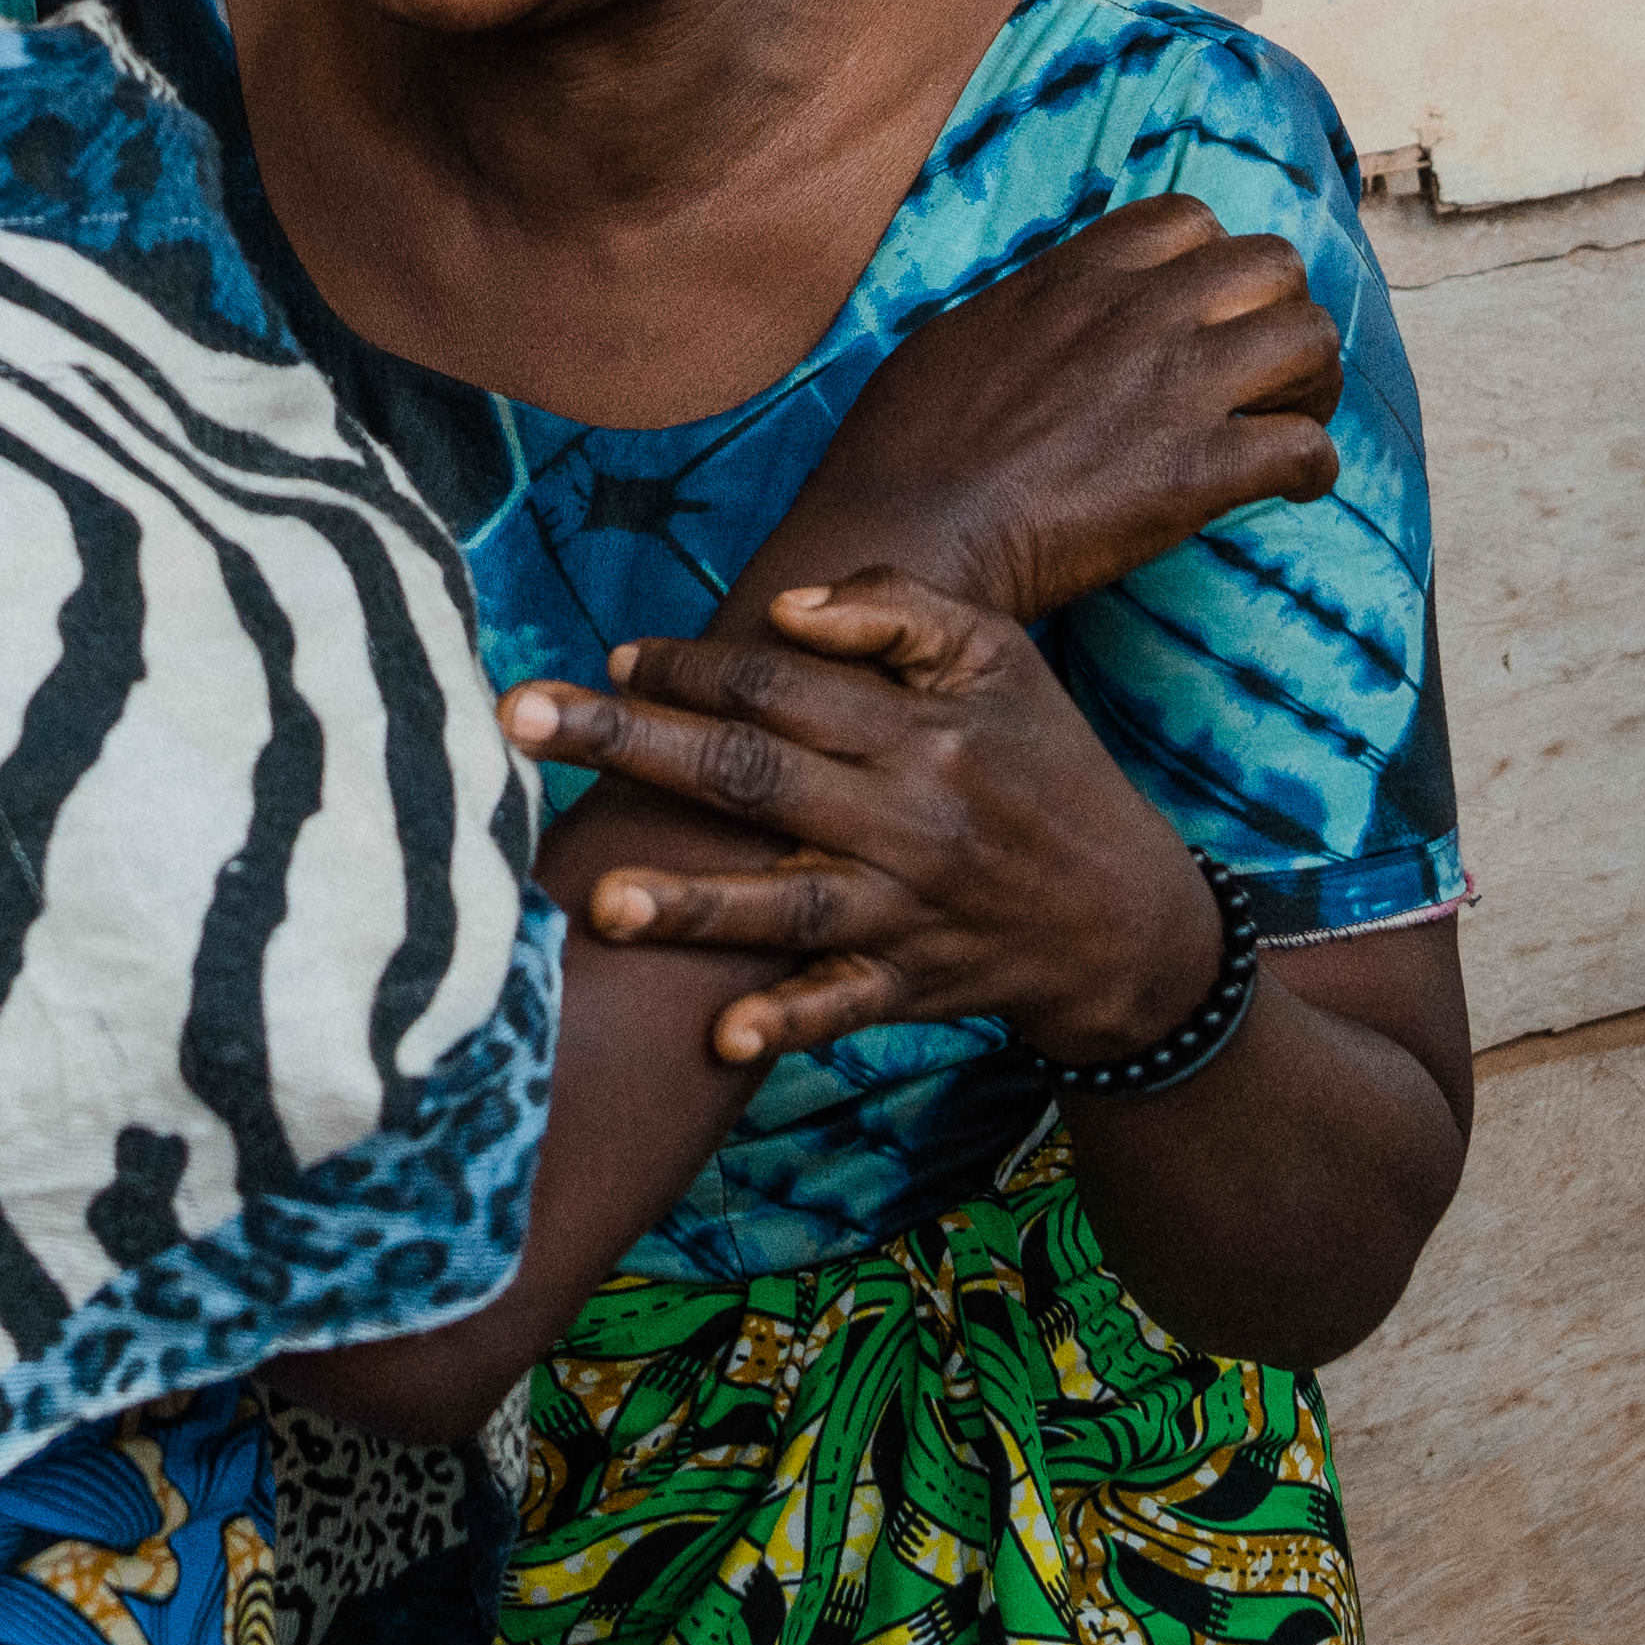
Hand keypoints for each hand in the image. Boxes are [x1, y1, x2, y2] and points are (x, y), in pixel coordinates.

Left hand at [503, 571, 1222, 1072]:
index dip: (692, 667)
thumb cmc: (1042, 765)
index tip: (612, 658)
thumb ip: (899, 610)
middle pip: (751, 773)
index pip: (782, 684)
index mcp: (921, 725)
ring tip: (603, 903)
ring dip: (693, 905)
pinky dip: (786, 1022)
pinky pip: (840, 1008)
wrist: (1124, 917)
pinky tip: (719, 1035)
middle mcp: (908, 815)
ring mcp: (906, 908)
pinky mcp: (910, 986)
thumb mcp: (1000, 660)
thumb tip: (785, 608)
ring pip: (783, 903)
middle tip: (520, 720)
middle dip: (632, 745)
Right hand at [783, 201, 1343, 622]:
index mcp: (1078, 275)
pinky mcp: (1198, 473)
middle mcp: (1140, 314)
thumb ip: (1030, 307)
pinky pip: (1307, 448)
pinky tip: (1292, 487)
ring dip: (1313, 381)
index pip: (1190, 218)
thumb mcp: (959, 332)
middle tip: (1268, 370)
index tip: (1207, 311)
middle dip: (1282, 313)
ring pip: (1311, 340)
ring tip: (1293, 418)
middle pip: (1273, 264)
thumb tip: (1055, 311)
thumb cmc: (906, 448)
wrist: (908, 532)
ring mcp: (1175, 388)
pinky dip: (1313, 467)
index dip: (1215, 263)